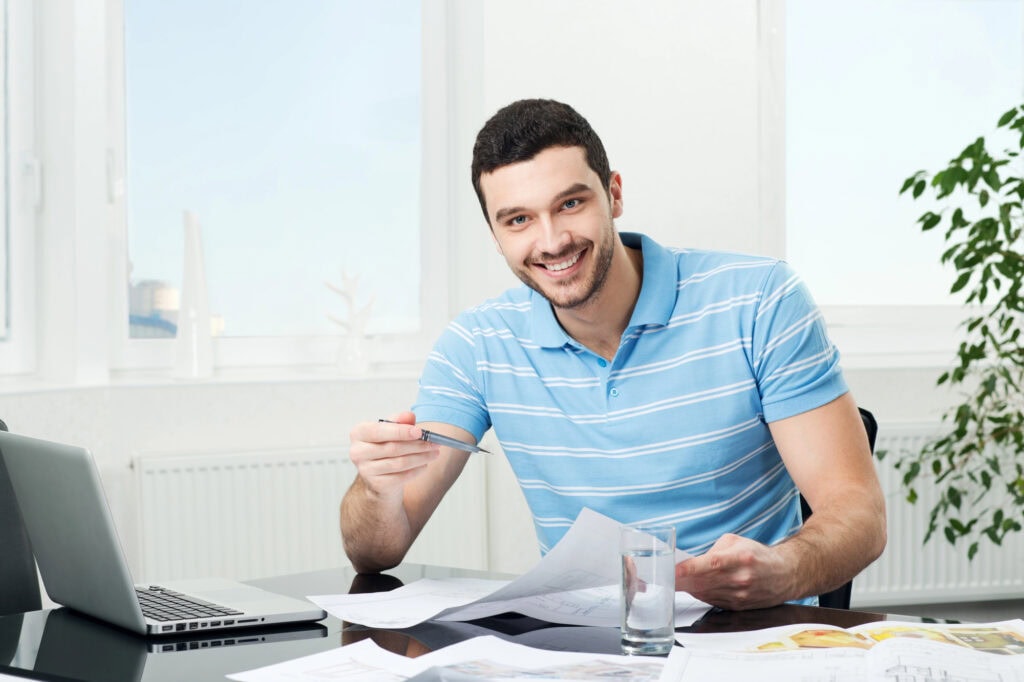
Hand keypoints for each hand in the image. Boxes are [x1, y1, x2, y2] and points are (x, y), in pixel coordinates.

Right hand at [348, 411, 439, 499]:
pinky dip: (416, 470)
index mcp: (359, 433)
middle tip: (435, 443)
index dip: (401, 431)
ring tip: (434, 454)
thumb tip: (409, 416)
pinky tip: (424, 465)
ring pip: (399, 463)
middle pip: (393, 448)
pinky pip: (401, 477)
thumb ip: (399, 421)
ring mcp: (365, 470)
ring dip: (421, 458)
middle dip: (417, 445)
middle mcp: (358, 452)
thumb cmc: (385, 447)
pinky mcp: (376, 484)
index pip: (380, 431)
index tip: (419, 431)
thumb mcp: (391, 430)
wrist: (378, 475)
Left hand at [674, 534, 795, 609]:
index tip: (673, 571)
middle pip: (704, 582)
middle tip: (663, 577)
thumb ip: (714, 550)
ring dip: (689, 588)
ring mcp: (740, 595)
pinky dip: (701, 594)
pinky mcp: (738, 606)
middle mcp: (740, 579)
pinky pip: (713, 601)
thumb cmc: (758, 555)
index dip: (689, 569)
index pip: (710, 564)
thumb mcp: (736, 541)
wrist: (785, 575)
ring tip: (675, 581)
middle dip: (681, 580)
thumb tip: (694, 562)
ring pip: (705, 593)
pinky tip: (694, 588)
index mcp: (740, 558)